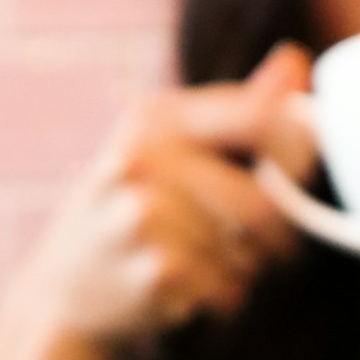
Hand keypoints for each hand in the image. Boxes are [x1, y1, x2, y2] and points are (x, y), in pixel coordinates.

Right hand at [6, 42, 315, 347]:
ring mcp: (144, 216)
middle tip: (252, 245)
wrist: (63, 291)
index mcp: (156, 119)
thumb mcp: (168, 148)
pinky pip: (230, 286)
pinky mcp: (154, 271)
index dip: (296, 150)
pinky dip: (225, 297)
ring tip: (206, 265)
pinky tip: (190, 290)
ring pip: (248, 249)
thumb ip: (237, 111)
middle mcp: (146, 158)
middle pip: (261, 202)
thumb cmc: (130, 213)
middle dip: (272, 233)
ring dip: (244, 267)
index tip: (294, 177)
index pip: (258, 118)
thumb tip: (296, 61)